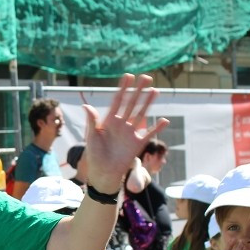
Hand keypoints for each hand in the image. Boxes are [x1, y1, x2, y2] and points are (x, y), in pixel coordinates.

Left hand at [83, 74, 164, 192]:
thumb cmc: (94, 155)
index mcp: (109, 121)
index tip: (128, 76)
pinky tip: (164, 120)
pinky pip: (149, 133)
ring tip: (155, 90)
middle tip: (146, 77)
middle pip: (132, 103)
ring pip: (141, 114)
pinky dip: (157, 127)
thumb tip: (86, 105)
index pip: (117, 101)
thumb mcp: (92, 137)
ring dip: (148, 102)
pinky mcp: (137, 144)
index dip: (123, 88)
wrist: (103, 173)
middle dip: (138, 90)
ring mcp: (130, 133)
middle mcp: (121, 124)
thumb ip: (92, 121)